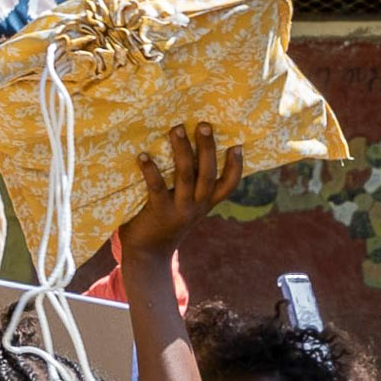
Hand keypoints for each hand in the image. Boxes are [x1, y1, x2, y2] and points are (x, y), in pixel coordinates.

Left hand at [117, 120, 242, 257]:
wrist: (147, 255)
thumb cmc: (163, 223)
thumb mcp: (184, 208)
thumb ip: (187, 188)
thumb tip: (183, 149)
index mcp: (205, 204)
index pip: (228, 185)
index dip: (236, 167)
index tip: (238, 146)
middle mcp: (197, 206)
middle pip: (208, 174)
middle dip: (207, 148)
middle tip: (204, 125)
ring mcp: (179, 209)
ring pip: (186, 176)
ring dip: (183, 151)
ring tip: (177, 129)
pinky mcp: (159, 211)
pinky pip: (157, 187)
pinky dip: (150, 170)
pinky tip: (143, 155)